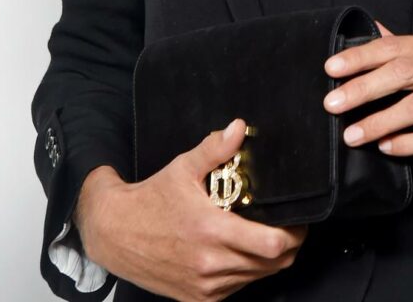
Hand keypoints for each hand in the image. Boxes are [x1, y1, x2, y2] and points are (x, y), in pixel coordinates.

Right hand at [74, 119, 307, 301]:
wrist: (114, 234)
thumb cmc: (150, 200)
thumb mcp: (183, 168)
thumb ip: (215, 149)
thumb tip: (239, 127)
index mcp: (212, 232)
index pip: (272, 245)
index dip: (294, 233)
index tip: (297, 218)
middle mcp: (211, 264)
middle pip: (273, 264)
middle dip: (287, 245)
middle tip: (288, 225)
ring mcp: (205, 286)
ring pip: (257, 278)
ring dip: (267, 259)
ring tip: (265, 235)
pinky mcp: (198, 299)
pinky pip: (237, 288)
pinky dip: (246, 272)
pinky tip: (240, 251)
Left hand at [323, 23, 412, 171]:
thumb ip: (411, 49)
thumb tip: (375, 29)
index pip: (396, 47)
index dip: (362, 56)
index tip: (332, 67)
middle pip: (404, 71)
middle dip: (364, 87)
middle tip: (333, 103)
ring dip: (381, 121)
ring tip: (353, 134)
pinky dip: (411, 142)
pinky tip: (388, 148)